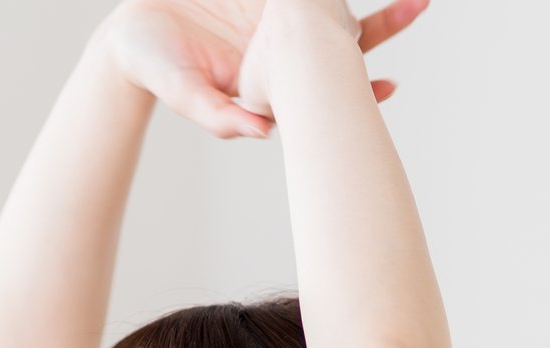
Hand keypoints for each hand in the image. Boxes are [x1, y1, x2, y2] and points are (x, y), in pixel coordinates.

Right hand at [102, 0, 421, 140]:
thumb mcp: (187, 95)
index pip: (323, 82)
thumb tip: (264, 132)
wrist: (128, 36)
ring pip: (327, 4)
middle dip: (385, 23)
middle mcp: (279, 44)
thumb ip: (221, 116)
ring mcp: (272, 15)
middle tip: (421, 4)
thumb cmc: (155, 72)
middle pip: (342, 36)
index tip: (393, 87)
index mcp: (271, 74)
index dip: (358, 88)